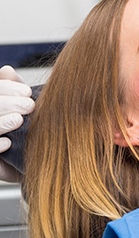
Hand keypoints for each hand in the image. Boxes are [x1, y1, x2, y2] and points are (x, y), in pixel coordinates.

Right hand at [0, 66, 33, 182]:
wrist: (35, 166)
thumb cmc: (29, 134)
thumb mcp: (22, 109)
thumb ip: (13, 90)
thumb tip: (6, 70)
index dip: (6, 88)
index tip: (27, 92)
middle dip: (5, 104)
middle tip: (29, 105)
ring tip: (19, 120)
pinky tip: (8, 143)